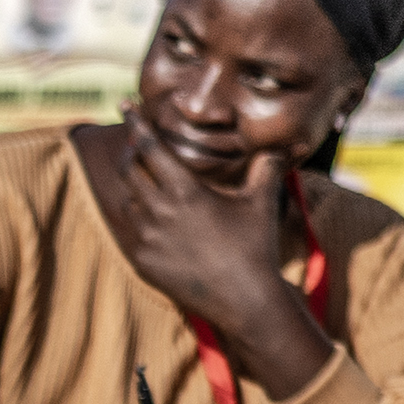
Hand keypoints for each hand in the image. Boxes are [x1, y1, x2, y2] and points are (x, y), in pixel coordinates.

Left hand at [76, 122, 332, 401]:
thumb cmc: (254, 247)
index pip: (150, 147)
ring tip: (148, 180)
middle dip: (131, 152)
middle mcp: (158, 212)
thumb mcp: (261, 202)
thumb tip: (279, 145)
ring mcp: (146, 239)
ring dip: (134, 186)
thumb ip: (267, 167)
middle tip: (137, 143)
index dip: (136, 123)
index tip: (123, 104)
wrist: (243, 299)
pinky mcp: (142, 261)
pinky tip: (152, 217)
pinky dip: (138, 218)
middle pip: (130, 170)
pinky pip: (131, 231)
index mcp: (184, 191)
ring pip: (128, 200)